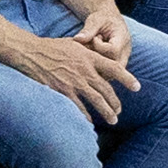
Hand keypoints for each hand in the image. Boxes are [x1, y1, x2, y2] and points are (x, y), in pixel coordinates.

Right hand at [4, 26, 131, 122]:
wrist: (31, 52)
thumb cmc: (51, 47)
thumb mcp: (74, 45)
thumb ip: (88, 53)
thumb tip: (98, 57)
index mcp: (90, 57)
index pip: (115, 68)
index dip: (127, 79)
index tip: (137, 87)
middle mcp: (85, 70)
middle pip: (107, 89)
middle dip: (115, 102)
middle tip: (119, 111)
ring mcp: (74, 82)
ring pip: (97, 100)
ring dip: (107, 112)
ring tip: (113, 120)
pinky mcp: (63, 91)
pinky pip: (78, 107)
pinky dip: (86, 116)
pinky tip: (90, 122)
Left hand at [74, 2, 135, 74]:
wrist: (110, 21)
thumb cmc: (102, 19)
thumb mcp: (95, 20)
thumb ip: (88, 30)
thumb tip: (77, 39)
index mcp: (123, 39)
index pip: (113, 51)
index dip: (99, 47)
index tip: (94, 38)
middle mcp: (125, 52)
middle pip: (114, 66)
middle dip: (97, 61)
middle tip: (89, 49)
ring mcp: (122, 61)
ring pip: (110, 74)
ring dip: (96, 68)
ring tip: (90, 54)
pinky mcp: (116, 67)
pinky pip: (107, 75)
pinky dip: (97, 70)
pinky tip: (90, 60)